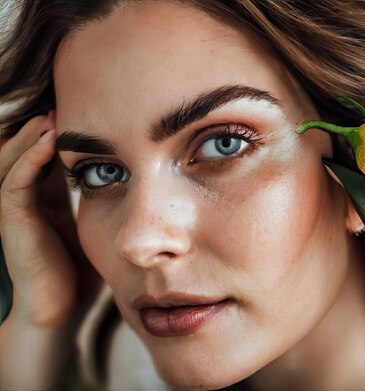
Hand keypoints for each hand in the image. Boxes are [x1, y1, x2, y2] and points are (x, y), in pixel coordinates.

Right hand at [0, 112, 95, 327]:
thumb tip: (138, 182)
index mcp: (47, 198)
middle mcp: (29, 198)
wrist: (60, 309)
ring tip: (55, 113)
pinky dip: (29, 159)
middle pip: (28, 150)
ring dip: (33, 135)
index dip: (62, 134)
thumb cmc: (81, 272)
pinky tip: (48, 141)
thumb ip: (106, 204)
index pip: (48, 155)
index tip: (88, 114)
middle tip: (68, 103)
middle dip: (45, 127)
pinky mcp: (14, 222)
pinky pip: (15, 183)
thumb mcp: (95, 227)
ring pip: (15, 159)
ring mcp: (18, 209)